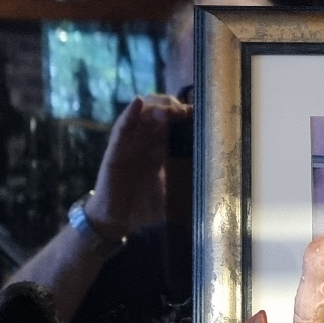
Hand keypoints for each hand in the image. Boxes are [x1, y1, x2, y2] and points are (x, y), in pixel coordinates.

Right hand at [87, 94, 189, 237]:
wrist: (115, 220)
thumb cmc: (140, 207)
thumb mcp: (169, 192)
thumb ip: (185, 187)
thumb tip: (209, 186)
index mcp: (156, 148)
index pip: (169, 121)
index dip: (182, 112)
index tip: (197, 111)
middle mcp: (142, 141)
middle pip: (155, 111)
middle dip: (171, 105)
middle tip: (185, 110)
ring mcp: (128, 143)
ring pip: (140, 114)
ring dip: (155, 106)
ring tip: (171, 107)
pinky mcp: (114, 151)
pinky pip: (122, 128)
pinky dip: (129, 114)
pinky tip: (138, 102)